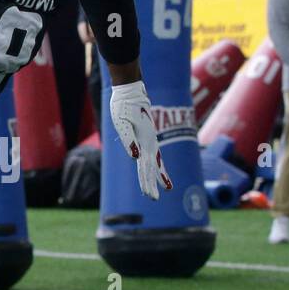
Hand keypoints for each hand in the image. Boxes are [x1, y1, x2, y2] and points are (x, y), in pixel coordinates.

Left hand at [109, 80, 172, 199]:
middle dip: (152, 183)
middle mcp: (150, 142)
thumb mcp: (122, 123)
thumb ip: (128, 140)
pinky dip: (158, 164)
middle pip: (152, 167)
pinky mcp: (148, 136)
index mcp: (144, 141)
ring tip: (167, 188)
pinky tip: (159, 170)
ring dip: (158, 176)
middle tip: (153, 198)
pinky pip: (154, 154)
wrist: (131, 91)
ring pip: (155, 162)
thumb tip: (134, 157)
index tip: (149, 195)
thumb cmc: (123, 106)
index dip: (147, 181)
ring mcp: (151, 139)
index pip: (145, 167)